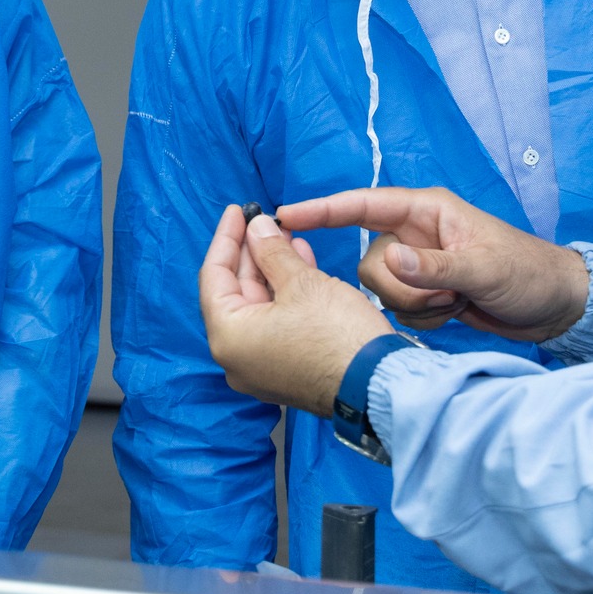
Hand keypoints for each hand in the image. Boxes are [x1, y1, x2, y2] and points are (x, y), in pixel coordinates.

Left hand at [200, 205, 393, 417]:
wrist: (379, 384)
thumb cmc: (337, 333)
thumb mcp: (302, 282)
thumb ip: (272, 251)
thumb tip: (256, 226)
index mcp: (228, 337)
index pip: (213, 276)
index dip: (226, 237)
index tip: (237, 209)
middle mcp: (235, 357)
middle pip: (235, 292)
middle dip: (254, 252)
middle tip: (268, 221)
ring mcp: (260, 368)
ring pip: (259, 307)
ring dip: (273, 270)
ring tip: (289, 236)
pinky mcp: (284, 370)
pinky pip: (275, 324)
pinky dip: (285, 295)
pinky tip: (301, 265)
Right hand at [276, 187, 590, 342]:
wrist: (557, 307)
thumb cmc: (528, 273)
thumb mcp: (483, 269)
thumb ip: (433, 267)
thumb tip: (387, 261)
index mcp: (426, 211)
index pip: (362, 205)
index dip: (321, 209)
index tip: (284, 216)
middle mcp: (416, 235)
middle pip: (369, 262)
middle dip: (401, 288)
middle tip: (444, 297)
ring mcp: (419, 266)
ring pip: (381, 291)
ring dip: (416, 307)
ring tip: (456, 304)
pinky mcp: (425, 294)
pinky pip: (398, 311)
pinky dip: (423, 320)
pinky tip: (455, 315)